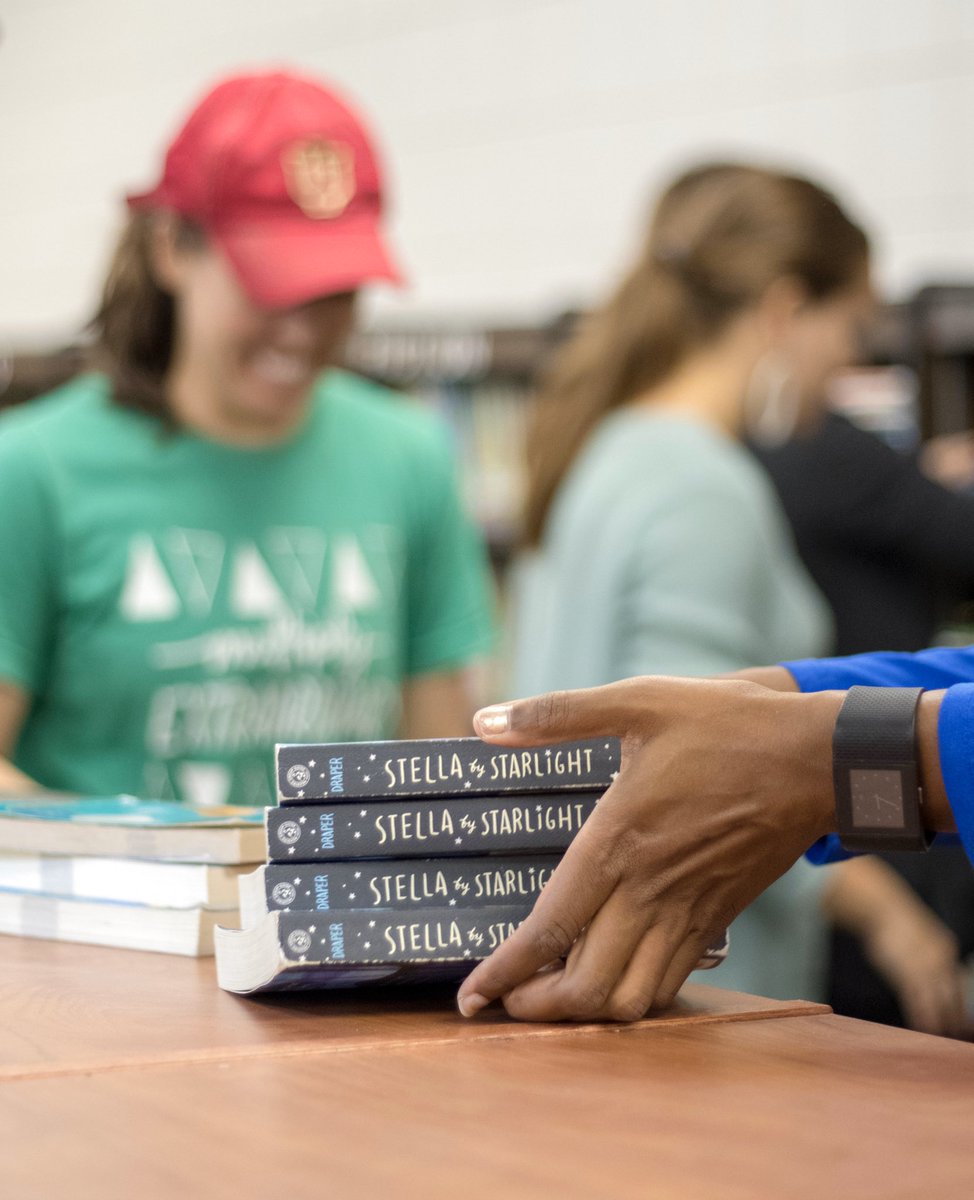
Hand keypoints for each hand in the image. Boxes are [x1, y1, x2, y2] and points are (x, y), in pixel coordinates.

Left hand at [457, 675, 842, 1022]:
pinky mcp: (716, 919)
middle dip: (535, 1007)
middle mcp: (648, 891)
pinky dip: (632, 999)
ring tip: (549, 997)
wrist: (816, 760)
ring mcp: (687, 913)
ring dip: (583, 1013)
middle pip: (584, 987)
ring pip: (628, 1000)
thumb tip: (484, 719)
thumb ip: (557, 714)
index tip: (470, 996)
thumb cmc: (726, 726)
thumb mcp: (639, 700)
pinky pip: (668, 983)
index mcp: (618, 842)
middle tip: (503, 999)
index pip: (549, 929)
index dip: (505, 972)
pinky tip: (609, 978)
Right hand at [858, 893, 967, 1037]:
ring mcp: (923, 967)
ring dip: (941, 1020)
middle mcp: (939, 960)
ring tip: (945, 1036)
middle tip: (961, 1033)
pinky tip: (923, 1027)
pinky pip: (916, 999)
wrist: (881, 906)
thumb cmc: (892, 921)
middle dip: (957, 1016)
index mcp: (944, 949)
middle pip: (953, 994)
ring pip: (937, 1000)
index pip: (958, 981)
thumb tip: (920, 967)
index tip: (964, 1019)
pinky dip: (920, 1015)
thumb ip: (922, 952)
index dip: (961, 1001)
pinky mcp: (905, 972)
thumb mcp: (915, 936)